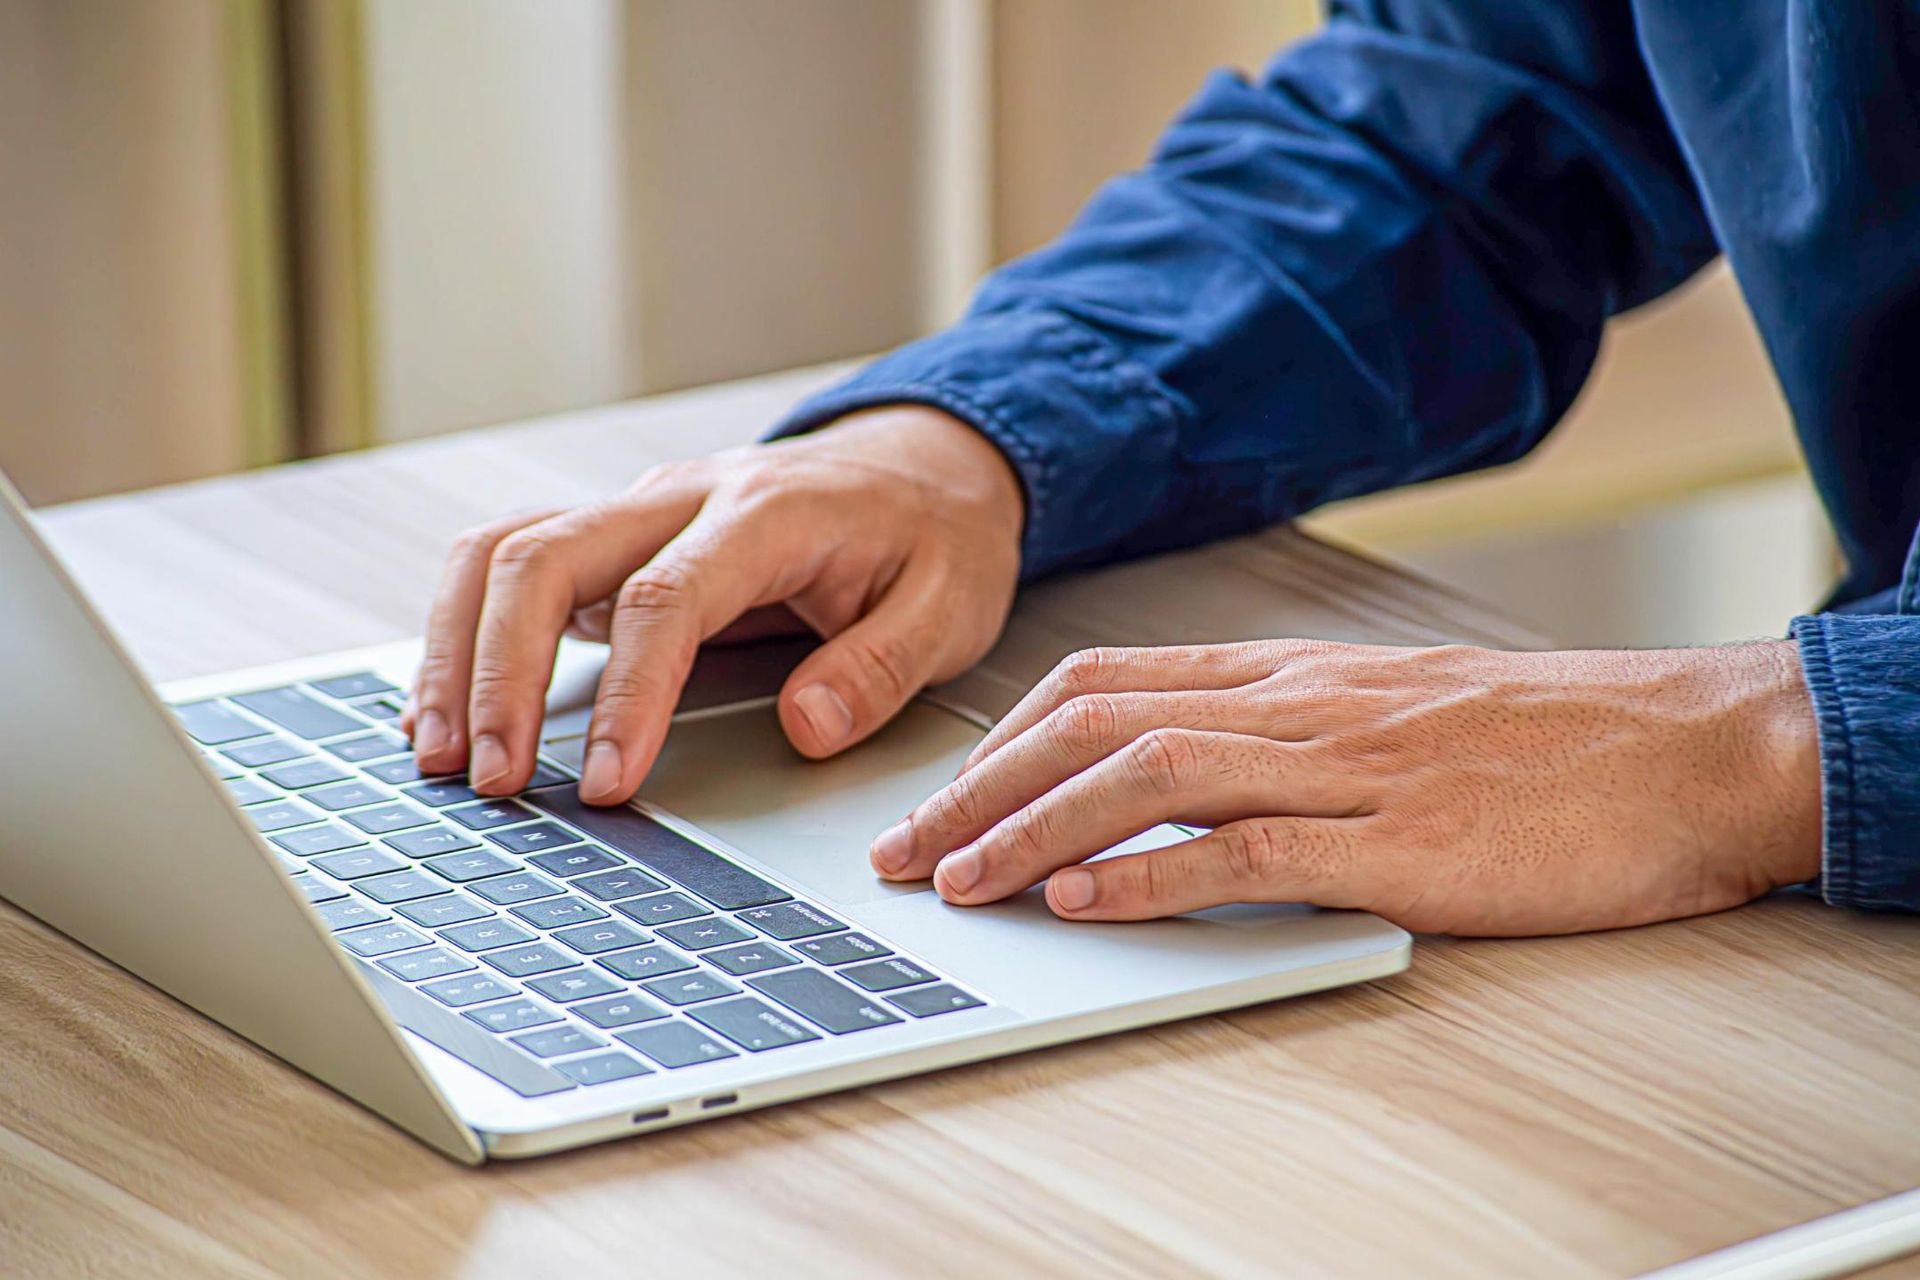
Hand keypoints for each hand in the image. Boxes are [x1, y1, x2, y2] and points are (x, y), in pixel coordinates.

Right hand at [404, 406, 1023, 803]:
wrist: (925, 466)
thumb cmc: (934, 538)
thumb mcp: (950, 605)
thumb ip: (880, 666)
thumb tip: (805, 729)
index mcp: (766, 513)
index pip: (665, 599)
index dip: (627, 695)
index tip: (606, 781)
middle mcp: (681, 499)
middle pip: (546, 558)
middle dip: (501, 672)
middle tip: (493, 781)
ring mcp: (637, 512)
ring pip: (504, 552)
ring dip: (457, 651)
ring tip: (441, 756)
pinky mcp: (614, 538)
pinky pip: (510, 566)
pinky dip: (462, 632)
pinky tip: (444, 709)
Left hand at [869, 639, 1822, 935]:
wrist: (1685, 748)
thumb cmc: (1539, 740)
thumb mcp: (1386, 716)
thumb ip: (1282, 737)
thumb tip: (1175, 778)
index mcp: (1289, 677)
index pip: (1102, 685)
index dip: (1001, 740)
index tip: (938, 796)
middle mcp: (1296, 707)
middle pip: (1093, 724)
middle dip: (979, 790)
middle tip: (902, 852)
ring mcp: (1343, 769)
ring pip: (1147, 778)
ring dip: (1034, 832)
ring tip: (958, 881)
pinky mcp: (1396, 843)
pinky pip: (1247, 851)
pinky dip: (1151, 877)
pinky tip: (1085, 904)